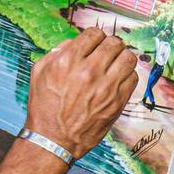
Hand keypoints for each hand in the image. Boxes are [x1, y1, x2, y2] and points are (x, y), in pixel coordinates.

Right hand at [24, 28, 138, 160]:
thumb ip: (56, 52)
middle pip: (114, 43)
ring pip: (128, 58)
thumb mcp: (39, 73)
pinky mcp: (117, 102)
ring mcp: (106, 87)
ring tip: (115, 64)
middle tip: (107, 53)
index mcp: (68, 61)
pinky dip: (127, 75)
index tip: (94, 44)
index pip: (94, 33)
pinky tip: (118, 80)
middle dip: (111, 45)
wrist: (53, 140)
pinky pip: (133, 78)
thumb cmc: (44, 107)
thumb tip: (75, 41)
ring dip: (122, 58)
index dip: (95, 37)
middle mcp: (89, 71)